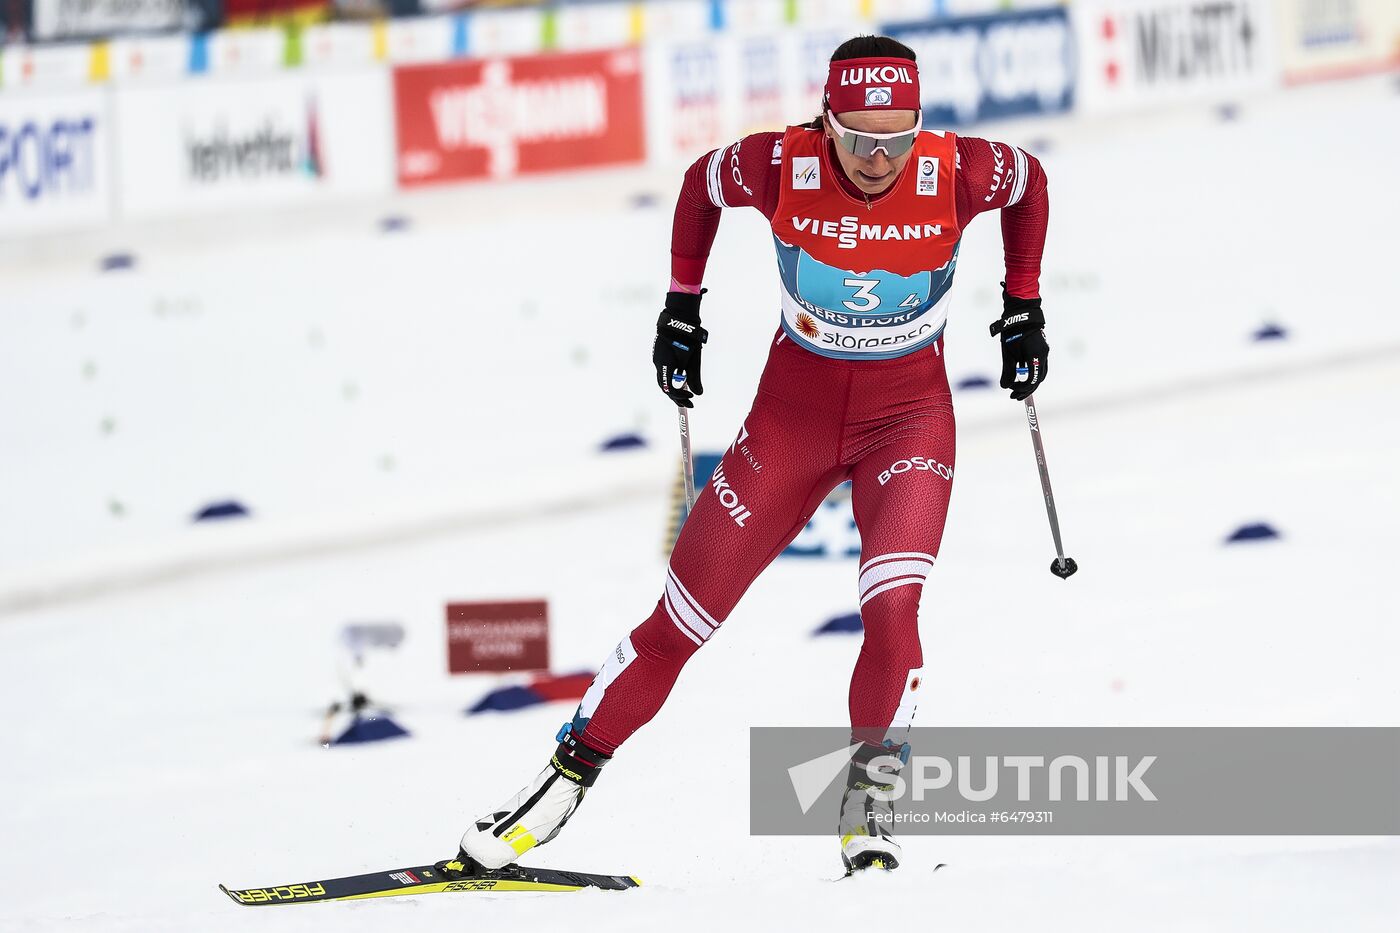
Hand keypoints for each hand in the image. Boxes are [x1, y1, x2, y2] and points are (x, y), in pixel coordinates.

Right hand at [653, 290, 707, 407]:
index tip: (691, 399)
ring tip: (685, 392)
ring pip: (663, 378)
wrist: (679, 318)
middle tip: (689, 401)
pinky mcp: (660, 353)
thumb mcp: (693, 360)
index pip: (669, 389)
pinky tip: (681, 378)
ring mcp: (657, 358)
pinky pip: (664, 370)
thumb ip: (694, 378)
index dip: (680, 397)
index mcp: (665, 365)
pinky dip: (672, 377)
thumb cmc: (687, 338)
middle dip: (676, 396)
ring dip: (673, 387)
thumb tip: (698, 393)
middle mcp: (658, 363)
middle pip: (664, 386)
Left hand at [988, 284, 1048, 400]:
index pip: (1032, 380)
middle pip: (1039, 379)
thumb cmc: (1013, 332)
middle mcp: (1043, 355)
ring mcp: (1044, 351)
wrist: (1021, 314)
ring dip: (1029, 382)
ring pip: (1040, 373)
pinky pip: (1038, 365)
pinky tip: (1020, 376)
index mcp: (1036, 356)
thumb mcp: (1008, 353)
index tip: (1010, 390)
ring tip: (1016, 388)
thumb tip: (1005, 386)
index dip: (1021, 388)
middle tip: (1014, 396)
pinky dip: (1030, 373)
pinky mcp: (1041, 349)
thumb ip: (1008, 370)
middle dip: (1026, 389)